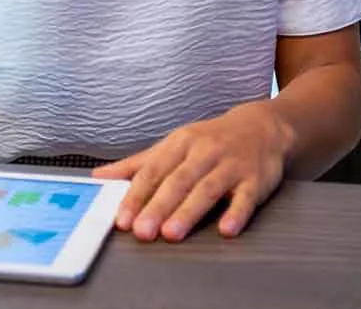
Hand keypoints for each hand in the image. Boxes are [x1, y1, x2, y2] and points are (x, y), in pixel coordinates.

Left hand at [93, 100, 292, 242]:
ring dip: (189, 211)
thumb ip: (137, 164)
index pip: (153, 171)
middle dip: (158, 207)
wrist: (261, 127)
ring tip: (172, 233)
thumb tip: (99, 176)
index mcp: (179, 144)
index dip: (136, 195)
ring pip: (207, 189)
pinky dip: (236, 213)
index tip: (122, 219)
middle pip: (178, 181)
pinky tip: (226, 229)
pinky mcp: (255, 179)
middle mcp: (203, 152)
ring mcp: (230, 165)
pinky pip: (245, 197)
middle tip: (142, 232)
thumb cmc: (210, 140)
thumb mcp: (172, 145)